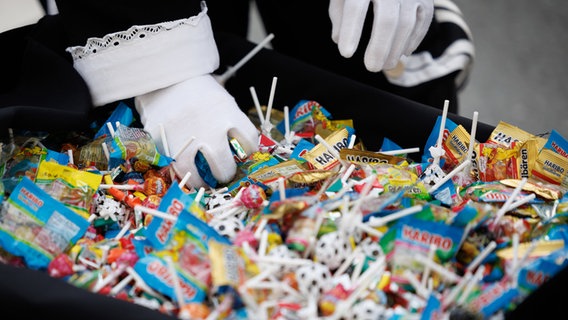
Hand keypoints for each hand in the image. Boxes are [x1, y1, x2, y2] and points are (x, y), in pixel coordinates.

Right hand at [134, 74, 258, 187]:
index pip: (249, 142)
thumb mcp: (222, 100)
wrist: (165, 77)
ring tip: (203, 182)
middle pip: (224, 167)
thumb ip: (232, 123)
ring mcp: (185, 138)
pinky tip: (184, 170)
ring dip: (202, 183)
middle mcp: (209, 128)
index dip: (249, 151)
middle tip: (223, 173)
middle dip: (225, 174)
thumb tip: (241, 151)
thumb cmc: (198, 91)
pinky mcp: (164, 144)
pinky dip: (180, 172)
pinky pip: (174, 168)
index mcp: (228, 113)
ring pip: (197, 176)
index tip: (244, 154)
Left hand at [329, 0, 433, 71]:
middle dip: (379, 48)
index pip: (356, 8)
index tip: (346, 53)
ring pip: (406, 24)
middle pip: (387, 20)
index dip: (351, 31)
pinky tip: (402, 53)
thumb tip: (339, 39)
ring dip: (395, 49)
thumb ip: (339, 14)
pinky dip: (413, 40)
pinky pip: (422, 21)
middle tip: (371, 67)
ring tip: (385, 65)